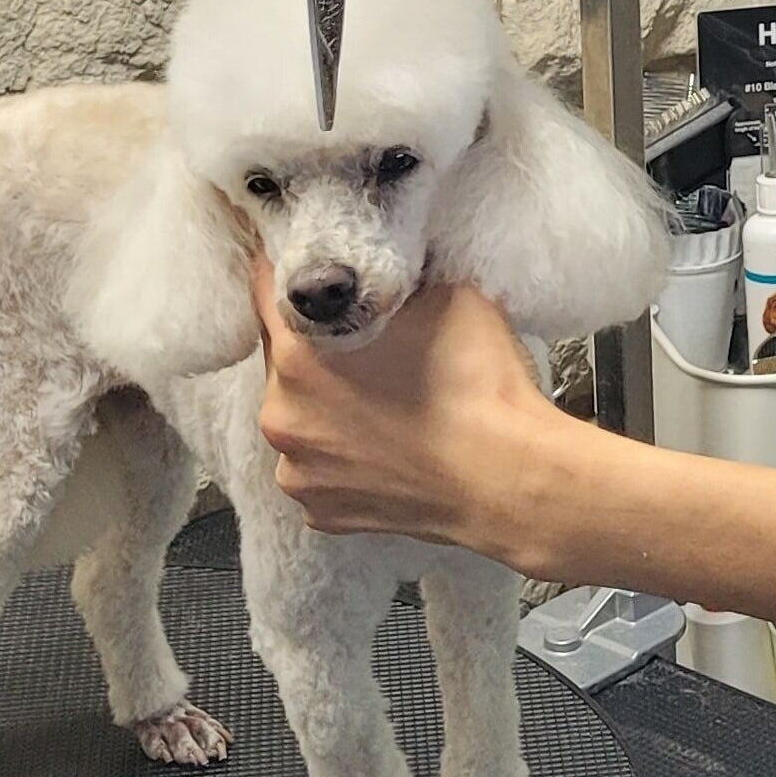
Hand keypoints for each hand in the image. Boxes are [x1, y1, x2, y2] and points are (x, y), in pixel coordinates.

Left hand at [251, 253, 574, 555]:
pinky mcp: (319, 511)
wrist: (511, 479)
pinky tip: (387, 448)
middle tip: (367, 347)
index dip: (287, 269)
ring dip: (326, 406)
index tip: (307, 265)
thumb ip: (397, 280)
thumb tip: (386, 267)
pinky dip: (343, 457)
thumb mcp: (449, 295)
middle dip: (315, 348)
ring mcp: (297, 469)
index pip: (264, 288)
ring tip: (384, 405)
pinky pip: (319, 469)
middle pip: (280, 359)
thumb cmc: (482, 388)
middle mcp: (282, 414)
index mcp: (299, 352)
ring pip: (299, 418)